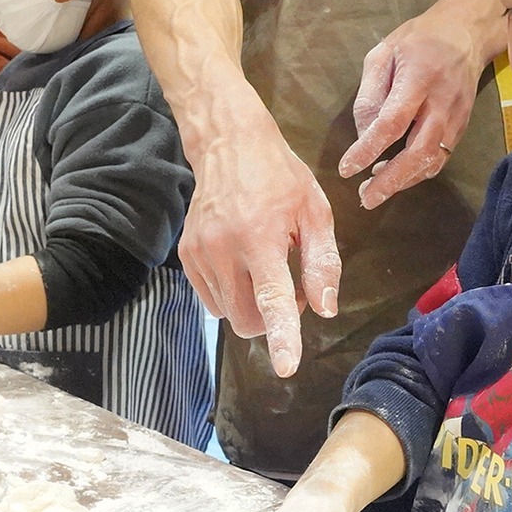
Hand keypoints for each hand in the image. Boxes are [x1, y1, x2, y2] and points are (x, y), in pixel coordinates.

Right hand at [179, 97, 341, 378]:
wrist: (228, 145)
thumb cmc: (280, 177)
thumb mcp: (315, 212)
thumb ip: (322, 263)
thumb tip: (325, 310)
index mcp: (261, 237)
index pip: (272, 299)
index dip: (282, 337)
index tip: (286, 366)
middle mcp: (224, 249)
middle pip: (248, 320)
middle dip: (272, 318)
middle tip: (290, 285)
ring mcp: (201, 253)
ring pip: (229, 314)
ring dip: (252, 305)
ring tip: (265, 268)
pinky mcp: (187, 256)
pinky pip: (212, 301)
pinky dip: (233, 295)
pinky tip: (243, 265)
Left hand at [340, 0, 502, 209]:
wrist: (467, 34)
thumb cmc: (418, 40)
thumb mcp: (383, 53)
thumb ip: (370, 94)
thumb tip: (363, 133)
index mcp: (419, 78)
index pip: (392, 122)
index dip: (368, 148)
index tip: (347, 168)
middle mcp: (442, 102)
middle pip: (418, 151)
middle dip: (390, 180)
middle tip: (365, 198)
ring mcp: (456, 118)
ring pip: (432, 161)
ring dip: (403, 181)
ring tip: (375, 190)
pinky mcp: (462, 127)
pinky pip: (440, 158)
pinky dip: (418, 173)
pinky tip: (397, 176)